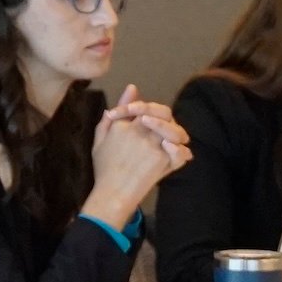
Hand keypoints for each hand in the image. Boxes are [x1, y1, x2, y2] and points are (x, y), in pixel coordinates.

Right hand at [84, 85, 192, 221]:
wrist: (112, 194)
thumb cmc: (104, 168)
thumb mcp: (101, 137)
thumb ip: (117, 112)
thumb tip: (131, 88)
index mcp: (125, 125)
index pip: (142, 107)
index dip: (144, 111)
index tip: (142, 123)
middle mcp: (141, 131)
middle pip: (163, 113)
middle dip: (162, 118)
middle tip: (156, 130)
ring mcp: (154, 145)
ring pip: (174, 129)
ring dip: (173, 132)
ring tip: (163, 143)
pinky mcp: (164, 160)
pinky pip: (180, 151)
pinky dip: (180, 151)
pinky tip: (171, 154)